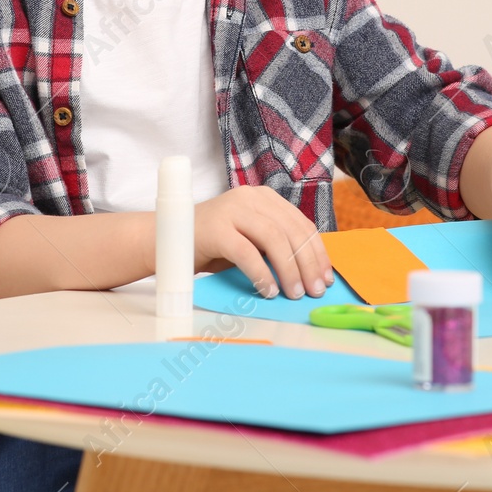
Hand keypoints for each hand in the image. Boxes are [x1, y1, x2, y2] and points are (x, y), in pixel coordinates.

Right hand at [194, 185, 332, 298]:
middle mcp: (250, 198)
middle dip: (308, 264)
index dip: (317, 252)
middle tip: (314, 292)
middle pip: (291, 231)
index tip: (325, 278)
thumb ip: (276, 246)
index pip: (301, 224)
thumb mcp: (250, 239)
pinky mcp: (216, 228)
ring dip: (289, 269)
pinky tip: (269, 290)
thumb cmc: (213, 245)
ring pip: (273, 239)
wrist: (166, 240)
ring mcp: (232, 210)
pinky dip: (261, 274)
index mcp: (264, 198)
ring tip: (294, 293)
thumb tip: (310, 273)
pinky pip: (247, 253)